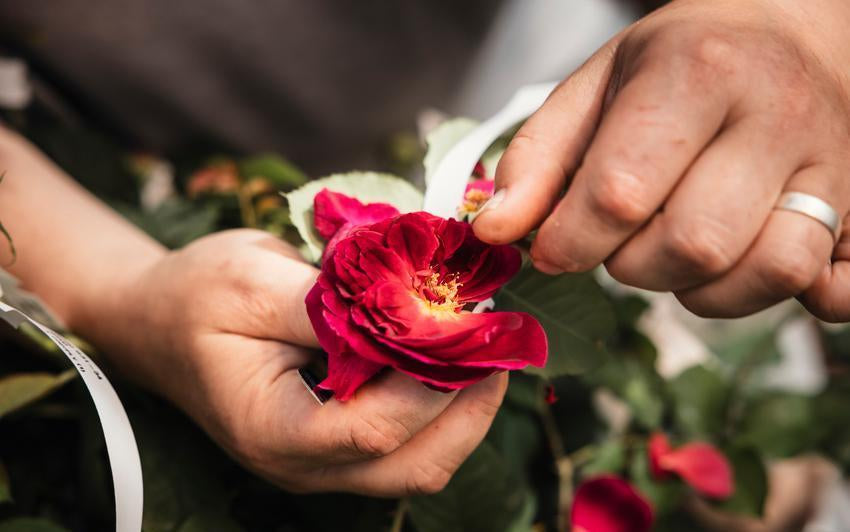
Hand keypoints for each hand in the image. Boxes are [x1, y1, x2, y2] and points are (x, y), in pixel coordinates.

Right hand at [90, 229, 506, 495]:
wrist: (159, 321)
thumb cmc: (195, 296)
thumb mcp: (250, 281)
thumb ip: (326, 307)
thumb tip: (408, 313)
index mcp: (272, 431)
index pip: (374, 429)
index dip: (431, 381)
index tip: (467, 322)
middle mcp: (302, 465)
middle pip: (413, 464)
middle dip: (469, 405)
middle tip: (498, 339)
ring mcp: (322, 464)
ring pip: (420, 464)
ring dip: (465, 411)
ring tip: (486, 348)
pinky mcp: (337, 447)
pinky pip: (407, 446)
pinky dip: (442, 409)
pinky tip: (454, 360)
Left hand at [473, 0, 849, 319]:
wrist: (789, 31)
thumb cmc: (682, 61)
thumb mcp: (595, 87)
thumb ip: (538, 159)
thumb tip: (494, 231)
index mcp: (697, 73)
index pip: (622, 192)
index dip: (571, 240)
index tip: (553, 246)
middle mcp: (774, 117)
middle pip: (693, 242)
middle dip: (633, 265)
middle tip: (621, 239)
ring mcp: (830, 163)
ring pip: (767, 270)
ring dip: (699, 289)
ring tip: (674, 250)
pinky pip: (832, 283)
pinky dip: (787, 298)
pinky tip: (746, 270)